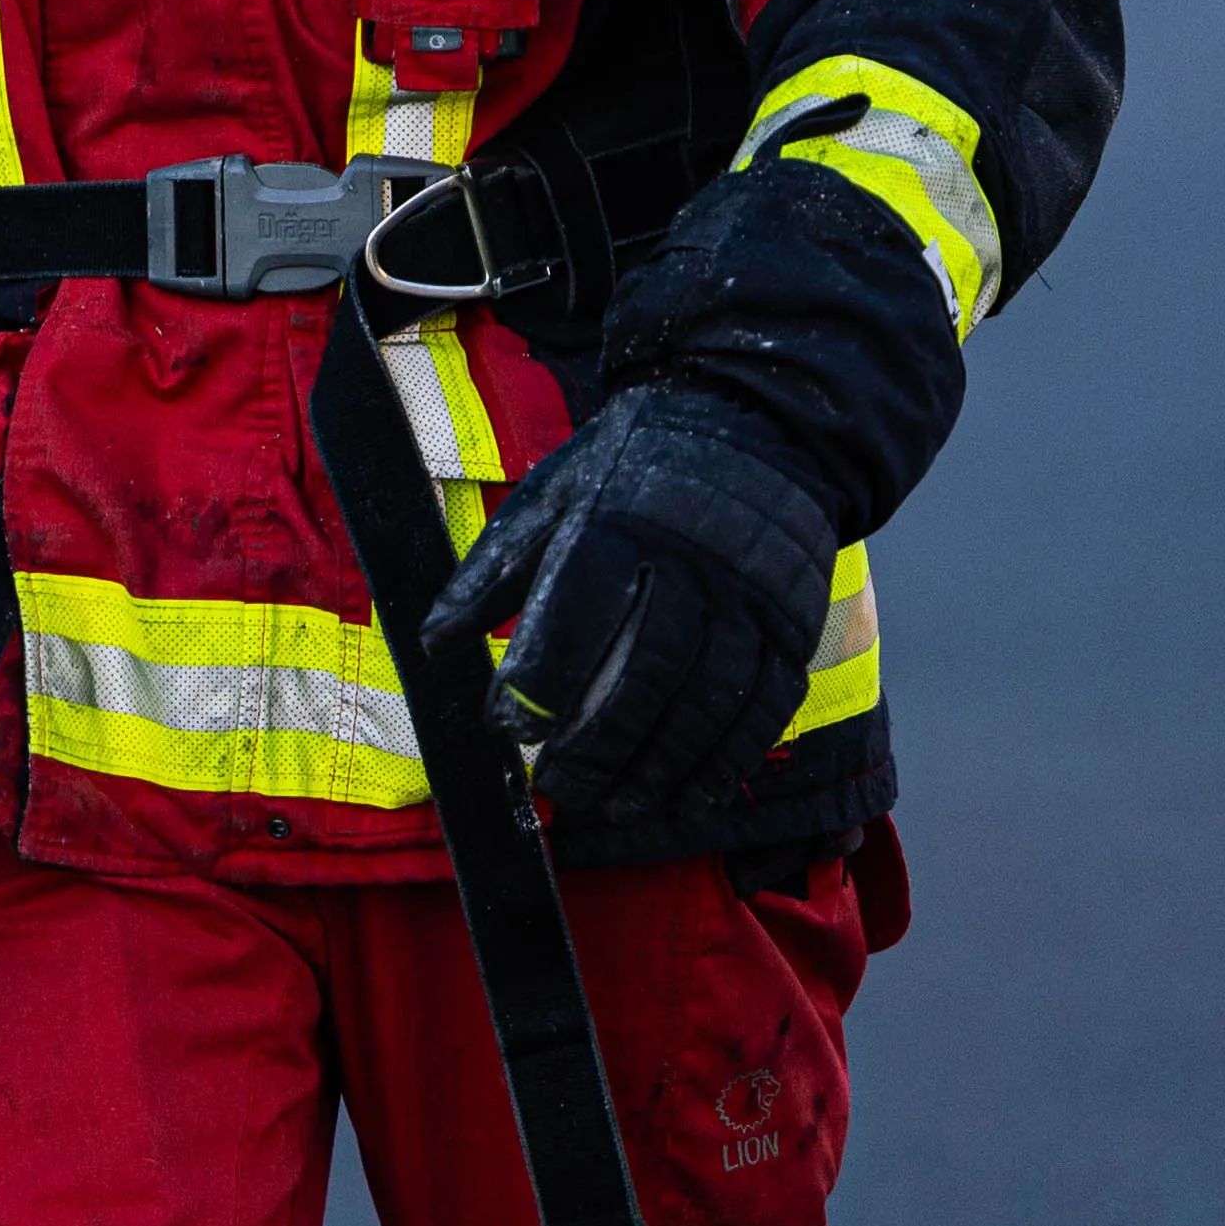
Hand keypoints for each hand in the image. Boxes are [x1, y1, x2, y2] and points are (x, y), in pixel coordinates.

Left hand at [423, 379, 836, 841]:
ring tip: (615, 803)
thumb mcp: (555, 493)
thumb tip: (433, 642)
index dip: (543, 677)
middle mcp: (692, 561)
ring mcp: (751, 597)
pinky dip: (725, 760)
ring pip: (708, 701)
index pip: (579, 609)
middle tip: (559, 788)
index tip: (511, 728)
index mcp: (621, 521)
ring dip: (660, 766)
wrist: (755, 422)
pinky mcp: (791, 625)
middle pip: (647, 671)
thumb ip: (495, 570)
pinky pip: (763, 706)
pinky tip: (688, 794)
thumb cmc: (634, 466)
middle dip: (600, 744)